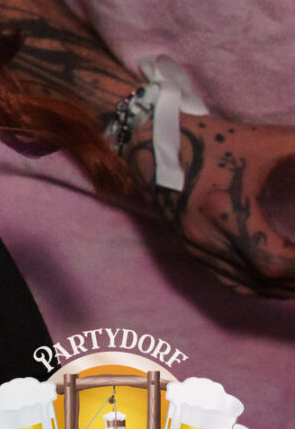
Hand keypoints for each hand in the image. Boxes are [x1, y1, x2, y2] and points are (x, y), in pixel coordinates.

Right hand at [115, 118, 294, 298]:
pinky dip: (256, 287)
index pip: (274, 260)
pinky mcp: (187, 247)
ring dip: (281, 289)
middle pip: (263, 279)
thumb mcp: (262, 140)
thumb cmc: (206, 139)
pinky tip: (274, 281)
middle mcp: (205, 237)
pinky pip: (226, 282)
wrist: (147, 139)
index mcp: (223, 212)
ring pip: (245, 286)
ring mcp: (193, 246)